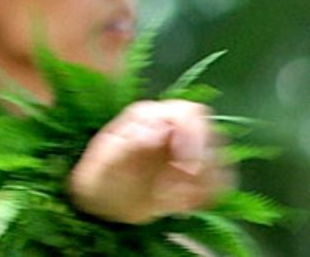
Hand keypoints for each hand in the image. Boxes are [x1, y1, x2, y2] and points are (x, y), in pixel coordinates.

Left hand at [69, 99, 232, 223]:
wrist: (102, 202)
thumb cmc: (100, 178)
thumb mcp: (107, 162)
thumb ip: (132, 142)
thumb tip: (161, 127)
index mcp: (149, 116)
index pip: (188, 113)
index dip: (196, 138)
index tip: (189, 169)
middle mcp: (171, 127)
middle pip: (211, 135)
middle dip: (201, 167)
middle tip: (176, 192)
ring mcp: (185, 149)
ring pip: (218, 159)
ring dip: (203, 185)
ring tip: (171, 201)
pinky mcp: (196, 172)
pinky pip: (219, 180)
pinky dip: (208, 196)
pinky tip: (183, 206)